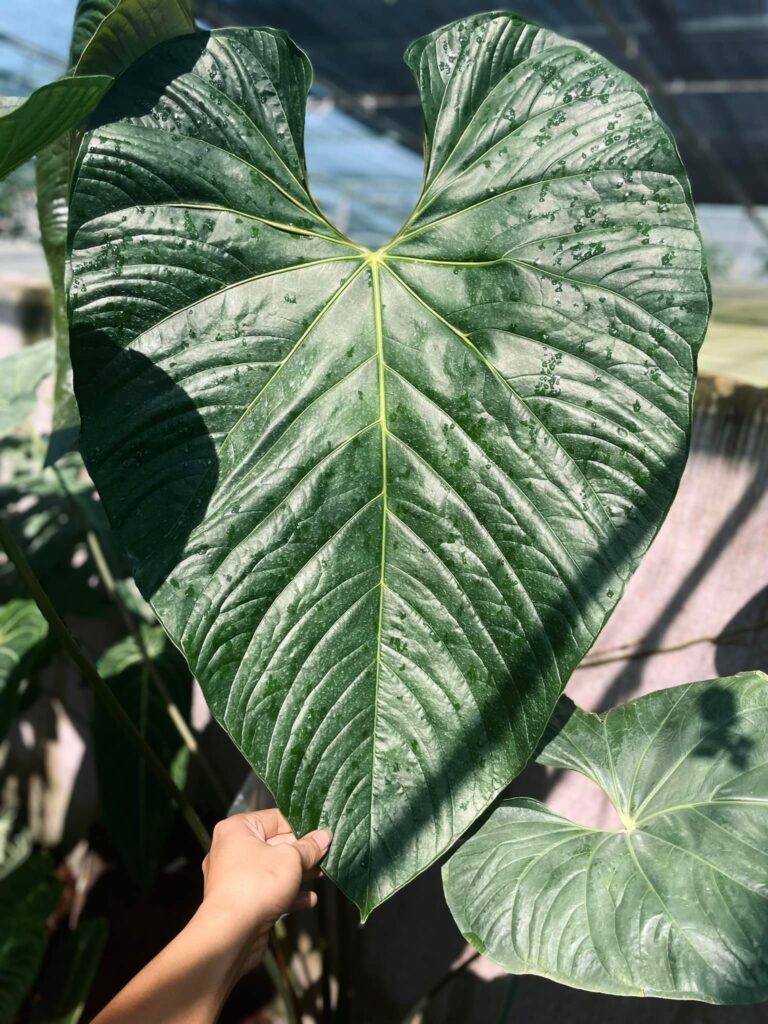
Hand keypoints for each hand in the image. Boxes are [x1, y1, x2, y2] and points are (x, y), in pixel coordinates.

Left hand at [199, 809, 331, 972]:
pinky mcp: (242, 902)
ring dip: (299, 873)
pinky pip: (269, 892)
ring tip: (322, 874)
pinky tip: (310, 900)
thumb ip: (309, 847)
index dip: (301, 824)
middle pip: (275, 844)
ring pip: (274, 870)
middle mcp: (232, 850)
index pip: (275, 819)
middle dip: (303, 851)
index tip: (322, 832)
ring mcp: (236, 878)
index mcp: (237, 829)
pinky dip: (288, 894)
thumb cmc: (256, 885)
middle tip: (327, 853)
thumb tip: (324, 836)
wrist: (230, 935)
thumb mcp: (291, 859)